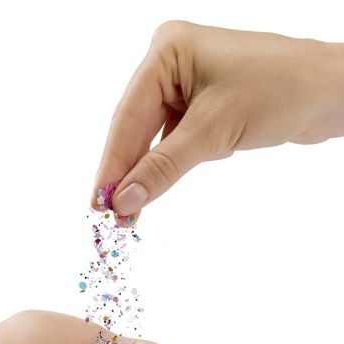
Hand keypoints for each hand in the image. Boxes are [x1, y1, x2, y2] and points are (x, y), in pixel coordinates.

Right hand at [92, 21, 343, 224]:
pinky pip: (176, 140)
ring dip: (148, 173)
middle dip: (128, 172)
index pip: (129, 117)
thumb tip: (124, 200)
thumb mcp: (213, 130)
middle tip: (113, 213)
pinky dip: (172, 164)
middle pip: (138, 128)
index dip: (113, 164)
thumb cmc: (279, 92)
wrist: (331, 92)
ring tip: (131, 211)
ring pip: (156, 138)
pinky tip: (164, 181)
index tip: (99, 202)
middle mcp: (172, 66)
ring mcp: (187, 86)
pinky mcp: (203, 106)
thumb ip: (164, 166)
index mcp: (167, 52)